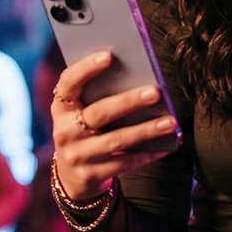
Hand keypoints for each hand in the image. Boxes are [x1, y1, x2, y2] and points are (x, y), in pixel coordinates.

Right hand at [50, 50, 176, 201]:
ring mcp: (76, 155)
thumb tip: (137, 75)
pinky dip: (146, 154)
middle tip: (156, 91)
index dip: (86, 68)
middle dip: (129, 101)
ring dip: (146, 130)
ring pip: (116, 140)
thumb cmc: (85, 131)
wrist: (72, 175)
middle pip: (99, 113)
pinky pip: (123, 163)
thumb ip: (97, 95)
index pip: (68, 83)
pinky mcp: (90, 175)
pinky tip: (166, 146)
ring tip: (170, 121)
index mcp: (61, 107)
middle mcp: (64, 131)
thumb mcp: (81, 112)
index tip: (109, 55)